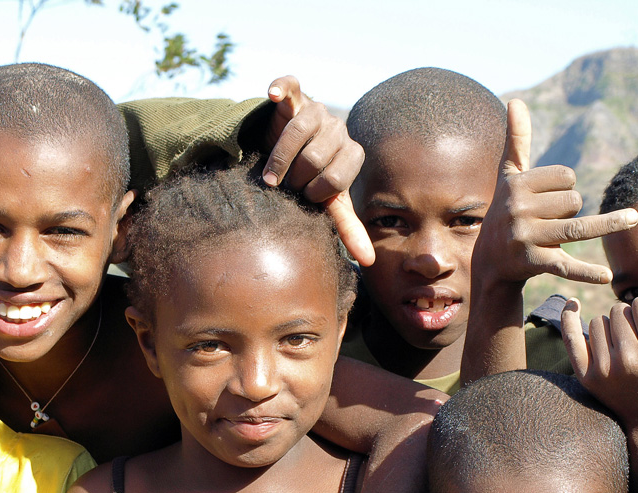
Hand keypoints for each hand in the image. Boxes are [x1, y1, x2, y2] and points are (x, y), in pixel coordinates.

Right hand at [262, 76, 373, 266]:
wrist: (286, 152)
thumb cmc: (309, 181)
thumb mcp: (328, 203)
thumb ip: (347, 227)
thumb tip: (368, 262)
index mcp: (352, 155)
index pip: (337, 179)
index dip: (316, 194)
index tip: (304, 199)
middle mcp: (338, 129)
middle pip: (315, 157)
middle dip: (294, 177)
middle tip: (285, 186)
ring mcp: (317, 110)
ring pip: (299, 128)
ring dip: (278, 157)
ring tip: (269, 176)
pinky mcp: (295, 96)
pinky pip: (292, 84)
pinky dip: (282, 88)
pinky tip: (274, 95)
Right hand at [473, 99, 637, 286]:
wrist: (490, 261)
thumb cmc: (505, 210)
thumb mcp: (509, 176)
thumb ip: (516, 139)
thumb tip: (516, 100)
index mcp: (516, 185)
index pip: (566, 178)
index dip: (565, 188)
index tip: (548, 200)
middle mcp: (518, 210)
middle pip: (574, 202)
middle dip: (571, 211)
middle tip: (551, 222)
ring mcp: (526, 238)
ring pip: (578, 227)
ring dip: (608, 224)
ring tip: (633, 218)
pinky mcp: (534, 263)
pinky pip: (566, 265)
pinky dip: (586, 273)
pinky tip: (606, 277)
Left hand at [562, 296, 637, 427]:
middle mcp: (630, 359)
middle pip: (618, 311)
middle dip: (628, 319)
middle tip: (637, 338)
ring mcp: (605, 368)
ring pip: (598, 322)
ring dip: (609, 327)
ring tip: (622, 345)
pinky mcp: (586, 375)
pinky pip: (571, 337)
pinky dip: (568, 318)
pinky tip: (571, 304)